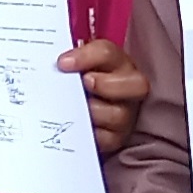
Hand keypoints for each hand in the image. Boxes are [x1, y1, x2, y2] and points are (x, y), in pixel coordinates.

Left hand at [62, 35, 146, 158]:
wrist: (77, 108)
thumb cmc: (76, 82)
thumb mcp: (74, 66)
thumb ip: (67, 61)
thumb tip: (56, 64)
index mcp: (116, 63)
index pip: (107, 53)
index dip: (86, 57)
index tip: (62, 63)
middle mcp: (129, 87)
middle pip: (136, 85)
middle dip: (106, 84)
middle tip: (84, 84)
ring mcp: (126, 114)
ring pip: (118, 115)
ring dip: (93, 111)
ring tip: (74, 109)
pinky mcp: (116, 137)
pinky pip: (107, 139)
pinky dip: (90, 133)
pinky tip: (76, 127)